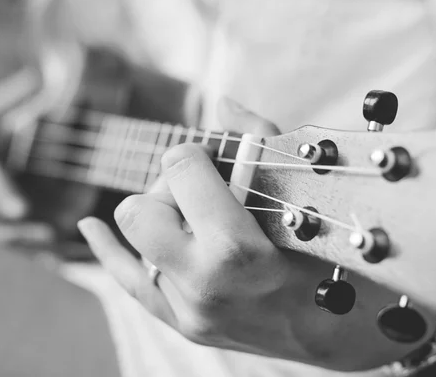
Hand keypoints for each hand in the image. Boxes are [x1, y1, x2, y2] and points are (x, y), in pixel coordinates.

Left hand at [79, 99, 420, 370]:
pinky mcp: (182, 325)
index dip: (197, 153)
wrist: (343, 331)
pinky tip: (92, 227)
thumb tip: (220, 104)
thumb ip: (260, 141)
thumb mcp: (305, 192)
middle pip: (140, 206)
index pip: (180, 168)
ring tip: (190, 214)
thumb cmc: (333, 256)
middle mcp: (200, 284)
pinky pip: (128, 283)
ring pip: (131, 236)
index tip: (215, 159)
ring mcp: (187, 311)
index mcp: (233, 248)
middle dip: (168, 187)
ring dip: (158, 215)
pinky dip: (108, 250)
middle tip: (203, 192)